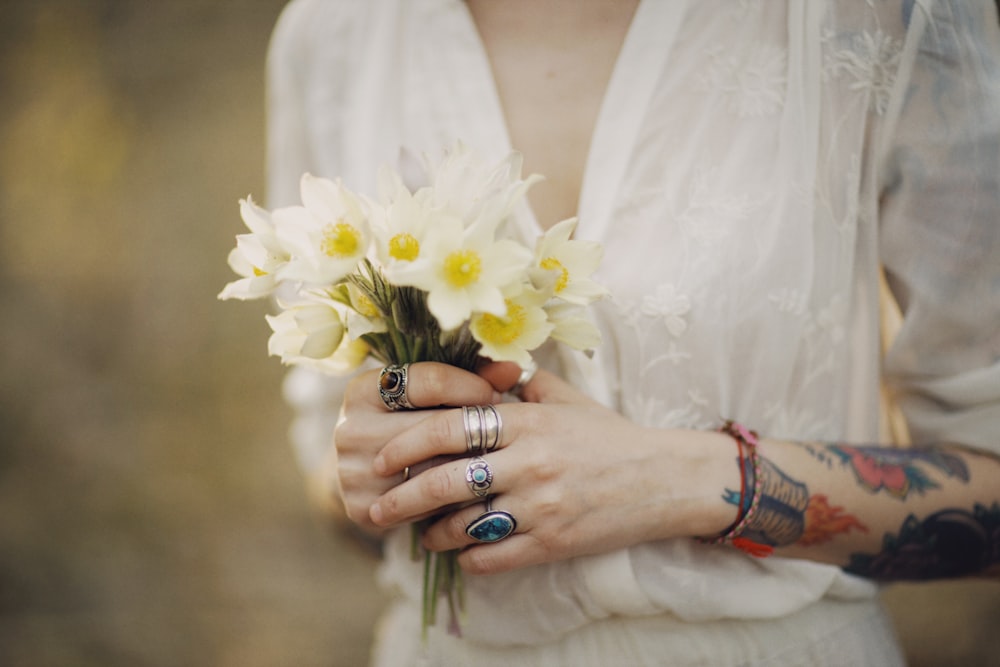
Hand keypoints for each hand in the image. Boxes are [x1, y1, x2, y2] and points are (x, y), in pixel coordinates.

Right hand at [333, 362, 502, 532]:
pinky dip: (452, 501)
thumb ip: (471, 378)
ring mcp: (352, 472)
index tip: (495, 396)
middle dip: (474, 430)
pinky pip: (423, 506)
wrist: (369, 474)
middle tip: (505, 433)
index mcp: (363, 390)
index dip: (469, 387)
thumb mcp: (431, 395)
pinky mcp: (361, 508)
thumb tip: (513, 368)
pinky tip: (470, 493)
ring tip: (493, 462)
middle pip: (430, 430)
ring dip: (468, 468)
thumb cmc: (411, 422)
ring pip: (430, 471)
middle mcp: (349, 428)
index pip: (427, 382)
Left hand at [368, 367, 737, 573]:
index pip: (449, 428)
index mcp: (526, 421)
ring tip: (423, 535)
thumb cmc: (611, 436)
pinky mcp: (553, 541)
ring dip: (434, 533)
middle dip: (402, 497)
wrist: (663, 478)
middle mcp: (527, 462)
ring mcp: (540, 505)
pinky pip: (494, 556)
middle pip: (445, 481)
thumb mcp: (567, 399)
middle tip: (378, 507)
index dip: (408, 442)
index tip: (385, 456)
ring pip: (464, 524)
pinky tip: (462, 555)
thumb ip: (522, 385)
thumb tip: (484, 375)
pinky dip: (470, 559)